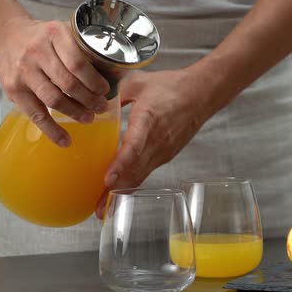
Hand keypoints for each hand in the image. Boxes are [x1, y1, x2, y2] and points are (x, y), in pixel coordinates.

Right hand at [0, 18, 109, 145]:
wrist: (6, 36)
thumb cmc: (41, 38)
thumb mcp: (63, 33)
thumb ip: (82, 50)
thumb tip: (114, 74)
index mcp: (54, 35)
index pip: (78, 63)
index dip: (94, 81)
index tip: (105, 90)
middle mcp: (37, 52)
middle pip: (68, 83)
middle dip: (89, 99)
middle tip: (101, 107)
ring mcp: (24, 72)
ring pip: (54, 99)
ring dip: (76, 112)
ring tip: (89, 118)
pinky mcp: (14, 90)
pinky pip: (36, 114)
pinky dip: (52, 130)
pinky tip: (65, 140)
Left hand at [96, 68, 219, 217]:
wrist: (201, 94)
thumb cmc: (172, 87)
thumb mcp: (138, 82)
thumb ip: (113, 92)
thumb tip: (90, 100)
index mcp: (149, 120)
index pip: (134, 146)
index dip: (121, 165)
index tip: (107, 179)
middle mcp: (158, 140)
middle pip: (136, 171)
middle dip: (116, 191)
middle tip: (99, 210)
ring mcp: (164, 150)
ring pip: (141, 175)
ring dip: (123, 192)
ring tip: (105, 209)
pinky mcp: (166, 155)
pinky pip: (147, 171)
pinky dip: (132, 182)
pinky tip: (120, 191)